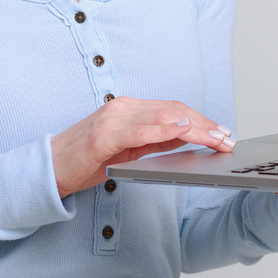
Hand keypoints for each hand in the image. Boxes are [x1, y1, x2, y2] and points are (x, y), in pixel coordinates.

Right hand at [50, 96, 235, 197]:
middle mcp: (123, 108)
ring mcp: (113, 119)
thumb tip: (188, 136)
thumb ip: (156, 140)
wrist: (50, 169)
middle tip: (227, 138)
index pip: (174, 109)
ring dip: (194, 128)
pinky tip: (182, 131)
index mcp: (130, 109)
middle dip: (205, 124)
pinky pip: (139, 130)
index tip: (223, 132)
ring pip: (163, 117)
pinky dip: (164, 129)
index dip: (202, 119)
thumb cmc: (88, 160)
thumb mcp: (129, 150)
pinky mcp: (103, 136)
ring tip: (216, 138)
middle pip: (174, 111)